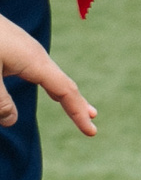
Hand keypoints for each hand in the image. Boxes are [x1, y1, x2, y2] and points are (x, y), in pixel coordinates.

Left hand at [0, 13, 97, 135]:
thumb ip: (0, 101)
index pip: (65, 91)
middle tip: (92, 123)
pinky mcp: (17, 48)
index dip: (78, 113)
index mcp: (36, 62)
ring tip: (78, 108)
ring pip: (53, 76)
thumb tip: (11, 121)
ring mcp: (28, 50)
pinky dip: (52, 85)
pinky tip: (51, 88)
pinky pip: (42, 71)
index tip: (91, 131)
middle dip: (78, 104)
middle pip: (65, 83)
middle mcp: (37, 56)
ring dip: (66, 95)